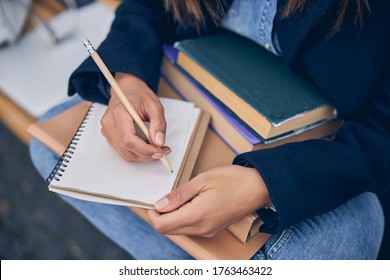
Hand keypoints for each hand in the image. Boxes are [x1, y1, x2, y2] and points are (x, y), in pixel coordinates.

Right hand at [101, 73, 170, 161]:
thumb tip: (159, 142)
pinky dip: (137, 152)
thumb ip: (158, 124)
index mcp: (119, 113)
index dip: (145, 150)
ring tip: (158, 148)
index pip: (128, 140)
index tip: (160, 152)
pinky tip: (147, 146)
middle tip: (163, 151)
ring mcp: (107, 131)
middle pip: (127, 149)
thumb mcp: (155, 106)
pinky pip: (123, 150)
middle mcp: (109, 123)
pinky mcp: (110, 136)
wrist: (127, 89)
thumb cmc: (139, 96)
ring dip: (143, 156)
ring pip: (125, 153)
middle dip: (147, 155)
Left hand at [147, 165, 270, 236]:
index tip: (153, 200)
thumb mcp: (202, 180)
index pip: (162, 225)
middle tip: (165, 196)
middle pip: (168, 230)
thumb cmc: (234, 180)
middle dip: (160, 215)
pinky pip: (190, 228)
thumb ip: (179, 195)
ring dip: (172, 216)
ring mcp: (208, 231)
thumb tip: (159, 205)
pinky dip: (183, 217)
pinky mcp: (212, 229)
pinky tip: (190, 202)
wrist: (259, 188)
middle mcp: (201, 229)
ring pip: (178, 229)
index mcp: (197, 216)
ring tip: (180, 196)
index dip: (152, 214)